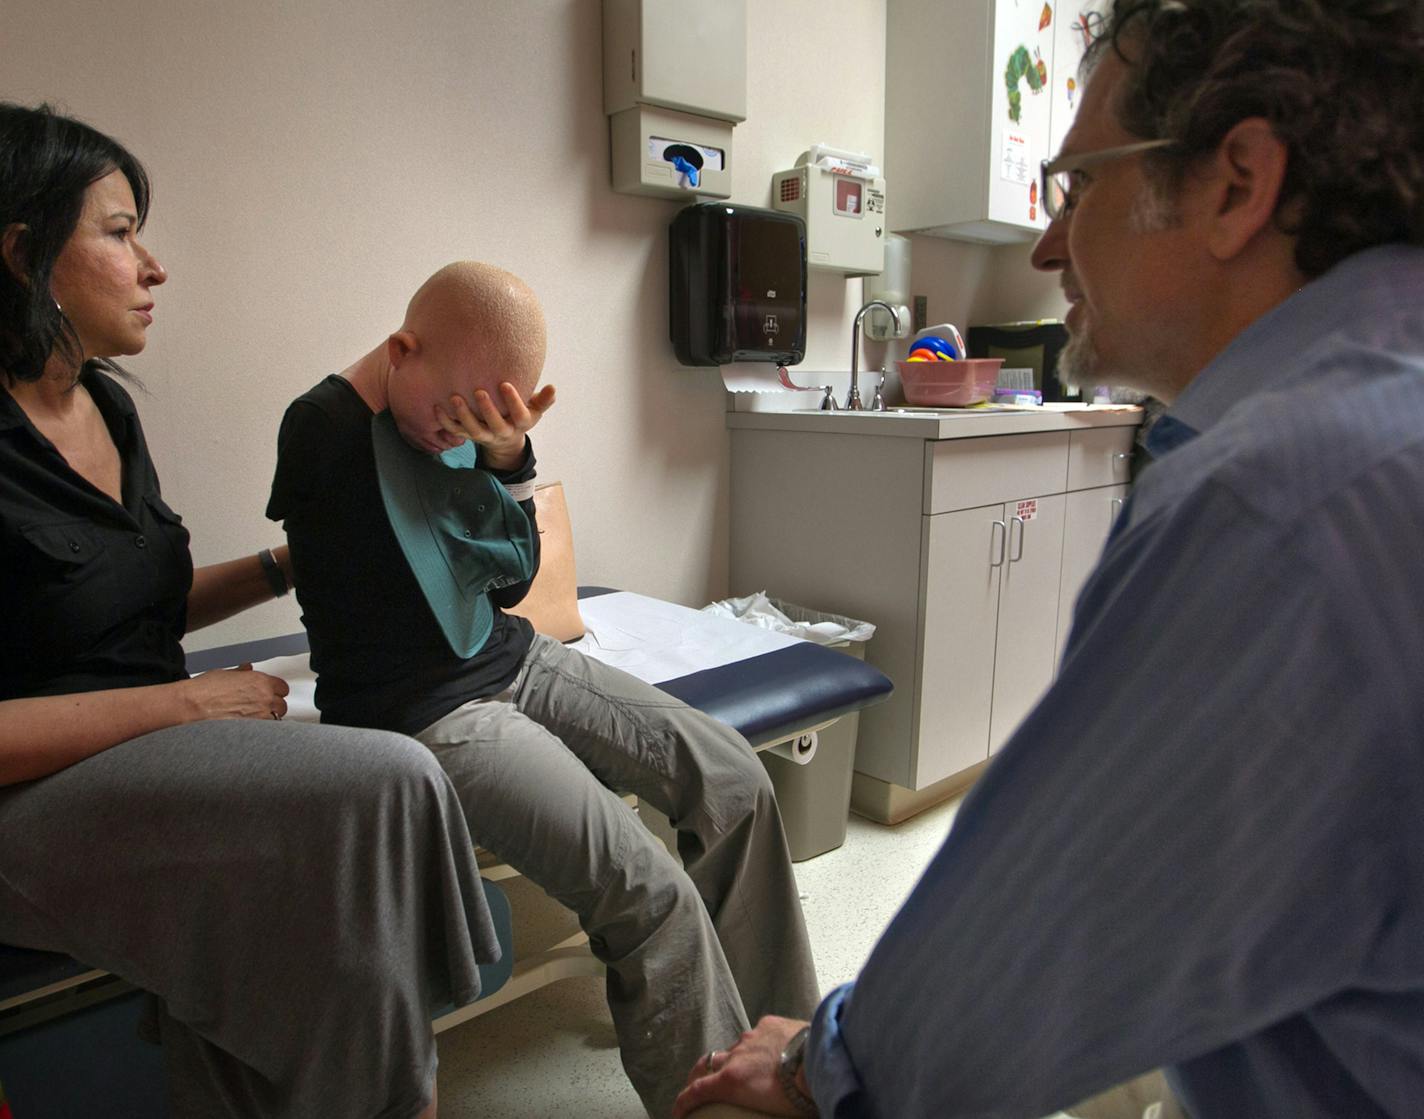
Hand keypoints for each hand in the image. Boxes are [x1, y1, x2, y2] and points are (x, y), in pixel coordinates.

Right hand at [180, 664, 290, 721]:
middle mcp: (264, 698)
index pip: (282, 688)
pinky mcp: (252, 730)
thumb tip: (247, 669)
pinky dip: (260, 730)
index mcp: (260, 682)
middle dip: (273, 706)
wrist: (192, 706)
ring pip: (275, 719)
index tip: (271, 693)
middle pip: (282, 705)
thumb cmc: (205, 690)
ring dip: (268, 718)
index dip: (276, 691)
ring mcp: (260, 716)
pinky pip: (264, 731)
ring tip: (255, 718)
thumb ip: (242, 673)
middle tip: (262, 707)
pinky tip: (250, 728)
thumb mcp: (226, 674)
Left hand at [436, 382, 556, 471]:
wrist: (505, 439)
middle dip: (487, 410)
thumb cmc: (520, 415)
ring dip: (463, 415)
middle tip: (479, 392)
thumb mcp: (535, 410)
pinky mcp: (469, 436)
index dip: (513, 402)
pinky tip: (437, 407)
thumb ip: (544, 400)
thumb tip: (553, 388)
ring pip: (473, 430)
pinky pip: (455, 431)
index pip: (519, 415)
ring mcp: (484, 436)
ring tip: (455, 398)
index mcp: (520, 424)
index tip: (505, 384)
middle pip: (495, 425)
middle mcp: (502, 432)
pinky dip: (445, 422)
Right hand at [671, 1015, 810, 1118]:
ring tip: (745, 1068)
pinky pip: (757, 1034)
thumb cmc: (799, 1096)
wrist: (821, 1061)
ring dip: (734, 1059)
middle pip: (707, 1063)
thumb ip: (752, 1104)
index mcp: (732, 1081)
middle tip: (699, 1085)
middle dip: (699, 1074)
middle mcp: (736, 1055)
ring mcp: (752, 1036)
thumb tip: (755, 1104)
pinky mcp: (769, 1023)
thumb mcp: (769, 1112)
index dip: (683, 1102)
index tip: (677, 1112)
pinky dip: (758, 1044)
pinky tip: (772, 1050)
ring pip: (734, 1048)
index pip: (696, 1091)